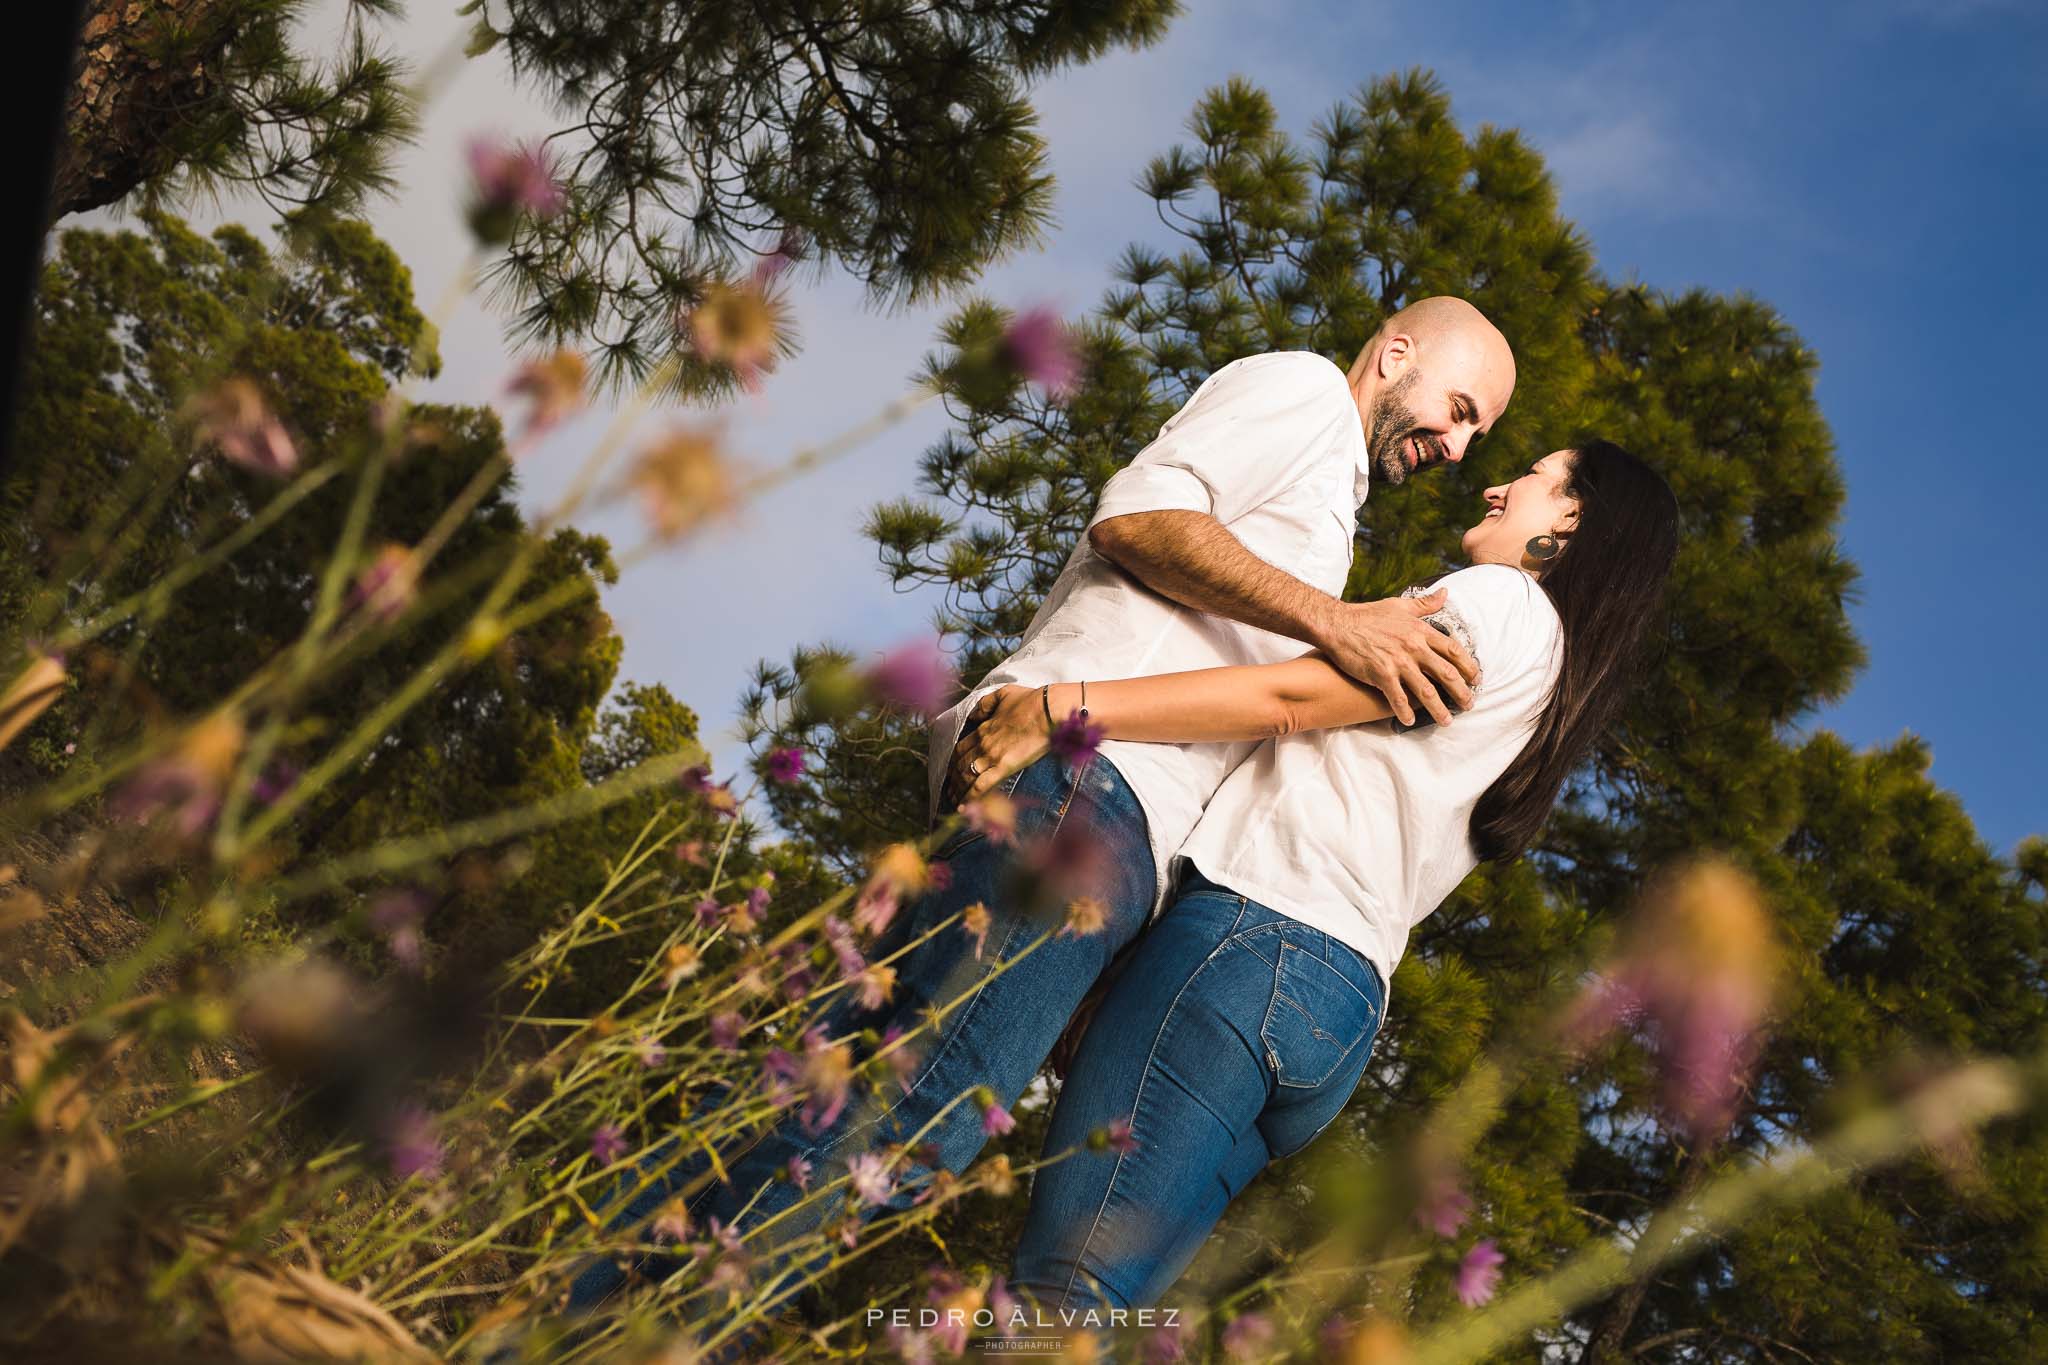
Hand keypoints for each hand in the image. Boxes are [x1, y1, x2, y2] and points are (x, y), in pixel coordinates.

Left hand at [947, 685, 1050, 802]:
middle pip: (960, 765)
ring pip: (966, 777)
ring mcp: (991, 756)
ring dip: (958, 790)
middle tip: (950, 790)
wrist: (1048, 710)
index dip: (954, 761)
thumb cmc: (1031, 701)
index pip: (961, 748)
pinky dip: (969, 798)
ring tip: (954, 801)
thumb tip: (974, 715)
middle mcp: (982, 744)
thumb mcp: (1003, 694)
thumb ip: (985, 705)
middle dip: (953, 779)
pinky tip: (964, 808)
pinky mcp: (1004, 767)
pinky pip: (981, 786)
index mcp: (983, 728)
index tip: (952, 770)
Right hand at [1317, 589, 1478, 725]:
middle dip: (1461, 692)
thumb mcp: (1400, 605)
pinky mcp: (1381, 675)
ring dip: (1438, 709)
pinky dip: (1405, 712)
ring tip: (1446, 721)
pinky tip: (1409, 721)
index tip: (1476, 679)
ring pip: (1426, 691)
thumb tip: (1445, 593)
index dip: (1468, 666)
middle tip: (1469, 704)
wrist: (1338, 624)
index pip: (1453, 650)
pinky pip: (1398, 698)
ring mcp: (1398, 662)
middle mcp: (1414, 647)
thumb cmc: (1368, 615)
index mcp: (1420, 631)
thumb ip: (1425, 604)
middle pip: (1446, 674)